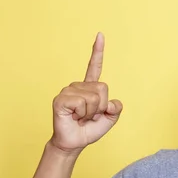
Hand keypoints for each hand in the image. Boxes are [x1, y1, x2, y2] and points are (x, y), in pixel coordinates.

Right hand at [50, 33, 122, 153]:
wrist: (74, 143)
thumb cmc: (89, 130)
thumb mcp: (109, 119)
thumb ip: (115, 109)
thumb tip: (112, 103)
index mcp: (89, 88)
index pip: (94, 67)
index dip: (97, 51)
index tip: (100, 35)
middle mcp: (78, 86)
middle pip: (102, 89)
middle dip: (101, 107)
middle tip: (89, 116)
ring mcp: (68, 91)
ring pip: (93, 97)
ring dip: (91, 112)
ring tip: (80, 117)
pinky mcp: (61, 99)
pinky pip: (81, 102)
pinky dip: (82, 113)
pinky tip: (73, 116)